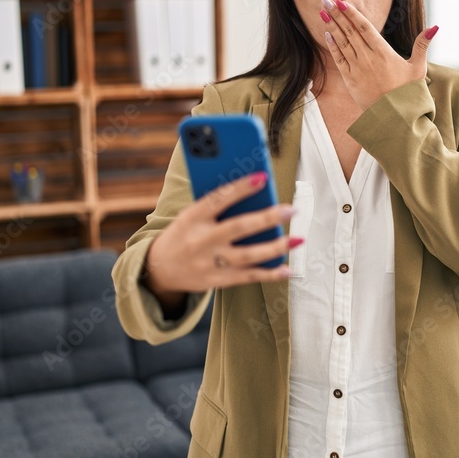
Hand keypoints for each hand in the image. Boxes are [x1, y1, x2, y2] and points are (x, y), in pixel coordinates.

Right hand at [142, 171, 302, 293]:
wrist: (160, 268)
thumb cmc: (185, 232)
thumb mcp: (192, 214)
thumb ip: (217, 205)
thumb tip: (255, 192)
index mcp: (192, 217)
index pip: (218, 199)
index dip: (240, 188)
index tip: (263, 177)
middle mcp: (201, 240)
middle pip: (238, 227)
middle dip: (267, 218)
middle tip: (290, 209)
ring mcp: (210, 262)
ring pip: (248, 255)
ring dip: (276, 247)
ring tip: (298, 239)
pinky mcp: (218, 280)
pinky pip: (249, 277)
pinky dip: (270, 274)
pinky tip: (288, 269)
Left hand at [320, 0, 437, 110]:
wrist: (395, 117)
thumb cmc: (408, 93)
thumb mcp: (418, 68)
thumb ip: (422, 45)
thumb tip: (435, 27)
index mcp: (383, 52)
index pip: (364, 27)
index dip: (352, 14)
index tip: (341, 2)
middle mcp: (368, 58)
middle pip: (350, 31)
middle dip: (337, 15)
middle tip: (326, 1)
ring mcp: (357, 69)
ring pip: (342, 43)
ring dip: (332, 27)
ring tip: (323, 12)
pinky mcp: (350, 80)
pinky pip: (339, 59)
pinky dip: (333, 46)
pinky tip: (327, 34)